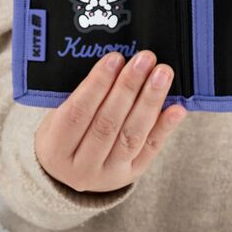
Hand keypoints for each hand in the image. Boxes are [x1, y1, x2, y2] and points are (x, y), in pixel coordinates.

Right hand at [34, 50, 186, 193]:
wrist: (73, 174)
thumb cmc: (67, 133)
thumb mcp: (58, 118)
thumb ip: (82, 96)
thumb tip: (116, 62)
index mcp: (54, 150)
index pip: (76, 114)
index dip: (96, 84)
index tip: (115, 58)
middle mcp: (81, 166)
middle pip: (107, 124)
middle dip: (128, 87)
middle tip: (144, 59)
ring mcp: (109, 174)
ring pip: (131, 135)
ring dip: (149, 100)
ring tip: (162, 73)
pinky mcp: (133, 173)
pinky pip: (151, 149)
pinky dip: (165, 126)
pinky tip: (177, 108)